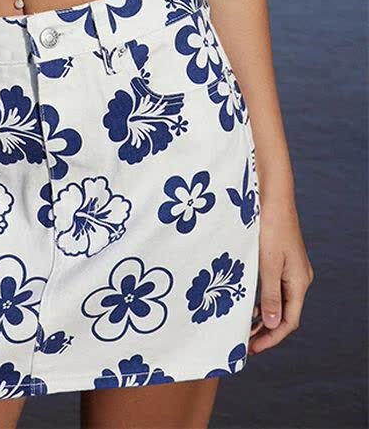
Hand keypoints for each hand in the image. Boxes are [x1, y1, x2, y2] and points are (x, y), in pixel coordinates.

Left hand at [248, 194, 313, 354]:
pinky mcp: (283, 259)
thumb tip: (271, 325)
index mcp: (299, 282)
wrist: (273, 196)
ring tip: (246, 328)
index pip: (289, 321)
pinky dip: (264, 300)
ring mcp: (292, 268)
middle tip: (246, 343)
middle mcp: (299, 278)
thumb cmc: (270, 227)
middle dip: (267, 331)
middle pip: (286, 314)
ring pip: (280, 301)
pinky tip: (250, 303)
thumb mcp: (267, 264)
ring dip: (264, 316)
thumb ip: (270, 295)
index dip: (271, 338)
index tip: (253, 349)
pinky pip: (276, 287)